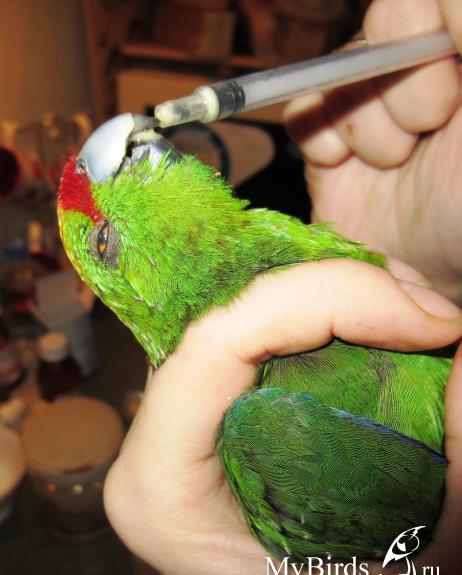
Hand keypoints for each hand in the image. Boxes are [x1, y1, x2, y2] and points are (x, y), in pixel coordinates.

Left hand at [103, 259, 461, 574]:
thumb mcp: (413, 561)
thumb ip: (459, 460)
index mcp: (162, 486)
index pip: (215, 341)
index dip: (325, 299)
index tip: (425, 320)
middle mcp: (154, 438)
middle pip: (229, 312)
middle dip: (339, 289)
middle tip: (426, 311)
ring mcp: (179, 413)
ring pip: (242, 308)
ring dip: (333, 291)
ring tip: (411, 315)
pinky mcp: (209, 401)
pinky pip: (254, 326)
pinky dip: (320, 308)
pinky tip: (375, 322)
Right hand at [284, 0, 461, 304]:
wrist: (432, 293)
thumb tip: (439, 3)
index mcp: (459, 55)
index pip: (422, 0)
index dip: (418, 34)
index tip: (445, 98)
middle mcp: (423, 75)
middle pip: (381, 26)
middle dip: (393, 85)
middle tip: (422, 133)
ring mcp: (374, 112)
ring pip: (336, 70)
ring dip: (359, 121)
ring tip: (392, 163)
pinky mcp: (333, 149)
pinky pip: (302, 112)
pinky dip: (319, 138)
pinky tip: (348, 167)